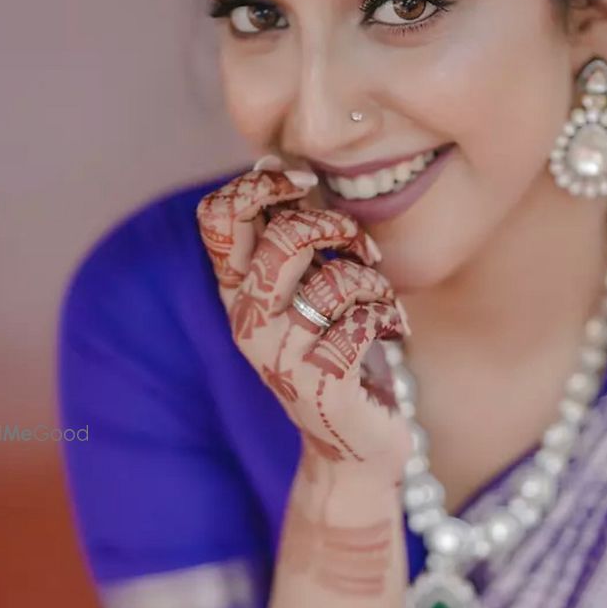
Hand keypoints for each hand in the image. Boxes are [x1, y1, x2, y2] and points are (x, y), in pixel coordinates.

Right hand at [197, 163, 412, 479]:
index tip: (303, 184)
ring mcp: (281, 357)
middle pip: (285, 237)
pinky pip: (365, 319)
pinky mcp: (321, 384)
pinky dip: (389, 318)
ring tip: (378, 303)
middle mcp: (248, 323)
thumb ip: (289, 235)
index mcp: (238, 292)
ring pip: (337, 280)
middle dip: (337, 229)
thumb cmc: (338, 351)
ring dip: (374, 284)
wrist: (356, 444)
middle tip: (359, 251)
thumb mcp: (306, 288)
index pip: (217, 217)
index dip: (261, 185)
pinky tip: (389, 334)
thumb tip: (277, 162)